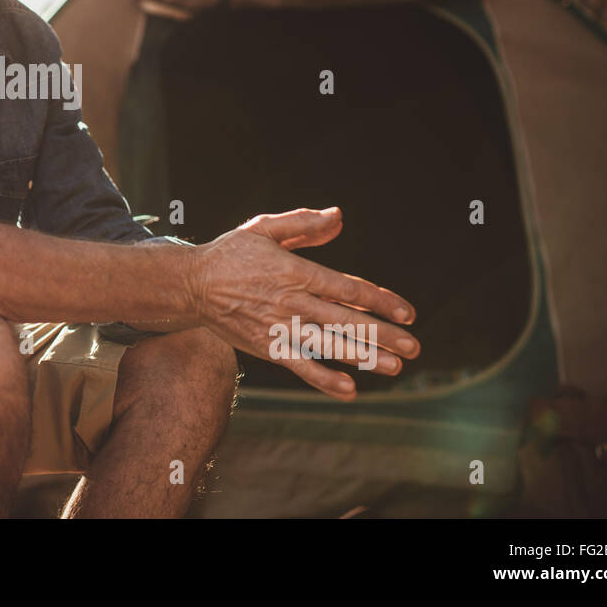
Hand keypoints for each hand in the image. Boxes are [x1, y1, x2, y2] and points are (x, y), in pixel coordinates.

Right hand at [188, 207, 419, 400]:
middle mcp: (291, 301)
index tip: (408, 313)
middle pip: (346, 321)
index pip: (348, 289)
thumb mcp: (265, 228)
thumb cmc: (231, 253)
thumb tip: (338, 216)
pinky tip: (348, 389)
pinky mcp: (266, 346)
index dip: (381, 301)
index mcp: (296, 271)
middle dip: (384, 335)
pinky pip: (300, 366)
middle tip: (414, 348)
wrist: (191, 284)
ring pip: (328, 345)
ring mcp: (279, 327)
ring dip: (363, 358)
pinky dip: (323, 379)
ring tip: (394, 368)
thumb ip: (303, 224)